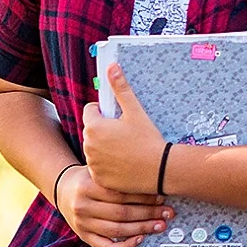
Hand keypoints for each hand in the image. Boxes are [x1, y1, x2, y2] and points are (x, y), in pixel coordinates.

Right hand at [54, 161, 171, 246]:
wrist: (64, 189)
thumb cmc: (89, 178)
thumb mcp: (98, 169)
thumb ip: (118, 171)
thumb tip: (152, 173)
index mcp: (87, 186)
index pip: (120, 194)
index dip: (143, 196)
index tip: (161, 196)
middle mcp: (83, 206)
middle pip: (121, 213)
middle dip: (148, 214)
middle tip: (166, 212)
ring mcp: (82, 224)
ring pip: (116, 230)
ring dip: (142, 229)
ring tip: (159, 225)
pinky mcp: (84, 236)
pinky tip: (139, 239)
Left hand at [81, 63, 167, 194]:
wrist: (159, 170)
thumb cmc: (148, 139)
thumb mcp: (135, 112)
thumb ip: (121, 89)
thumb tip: (112, 67)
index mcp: (94, 126)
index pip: (89, 111)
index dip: (103, 111)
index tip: (118, 117)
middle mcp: (88, 145)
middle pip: (91, 130)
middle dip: (104, 130)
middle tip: (125, 134)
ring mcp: (92, 163)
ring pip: (94, 149)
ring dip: (104, 148)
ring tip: (126, 150)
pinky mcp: (98, 178)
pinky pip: (98, 167)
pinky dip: (108, 165)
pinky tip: (124, 164)